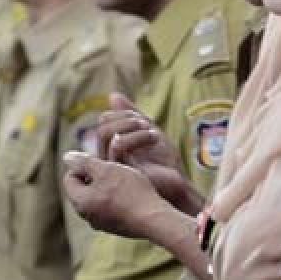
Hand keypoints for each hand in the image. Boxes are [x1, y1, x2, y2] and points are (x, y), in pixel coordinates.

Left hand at [62, 151, 172, 239]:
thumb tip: (67, 157)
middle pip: (84, 189)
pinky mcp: (117, 228)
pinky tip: (134, 195)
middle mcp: (87, 217)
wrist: (154, 218)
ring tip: (126, 180)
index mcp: (80, 202)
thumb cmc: (130, 191)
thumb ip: (84, 162)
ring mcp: (102, 224)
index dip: (84, 165)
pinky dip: (118, 200)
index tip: (103, 161)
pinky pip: (111, 209)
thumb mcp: (106, 169)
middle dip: (96, 177)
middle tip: (115, 169)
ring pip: (98, 199)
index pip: (70, 178)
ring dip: (108, 188)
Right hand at [96, 94, 203, 213]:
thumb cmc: (164, 162)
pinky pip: (118, 145)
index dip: (123, 113)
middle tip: (146, 123)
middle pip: (102, 127)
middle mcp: (109, 158)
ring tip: (151, 130)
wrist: (178, 184)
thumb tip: (113, 95)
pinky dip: (137, 135)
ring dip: (131, 124)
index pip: (104, 121)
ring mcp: (114, 166)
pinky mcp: (122, 171)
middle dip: (125, 118)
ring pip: (105, 134)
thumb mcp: (148, 131)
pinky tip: (155, 138)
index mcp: (112, 148)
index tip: (143, 118)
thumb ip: (132, 115)